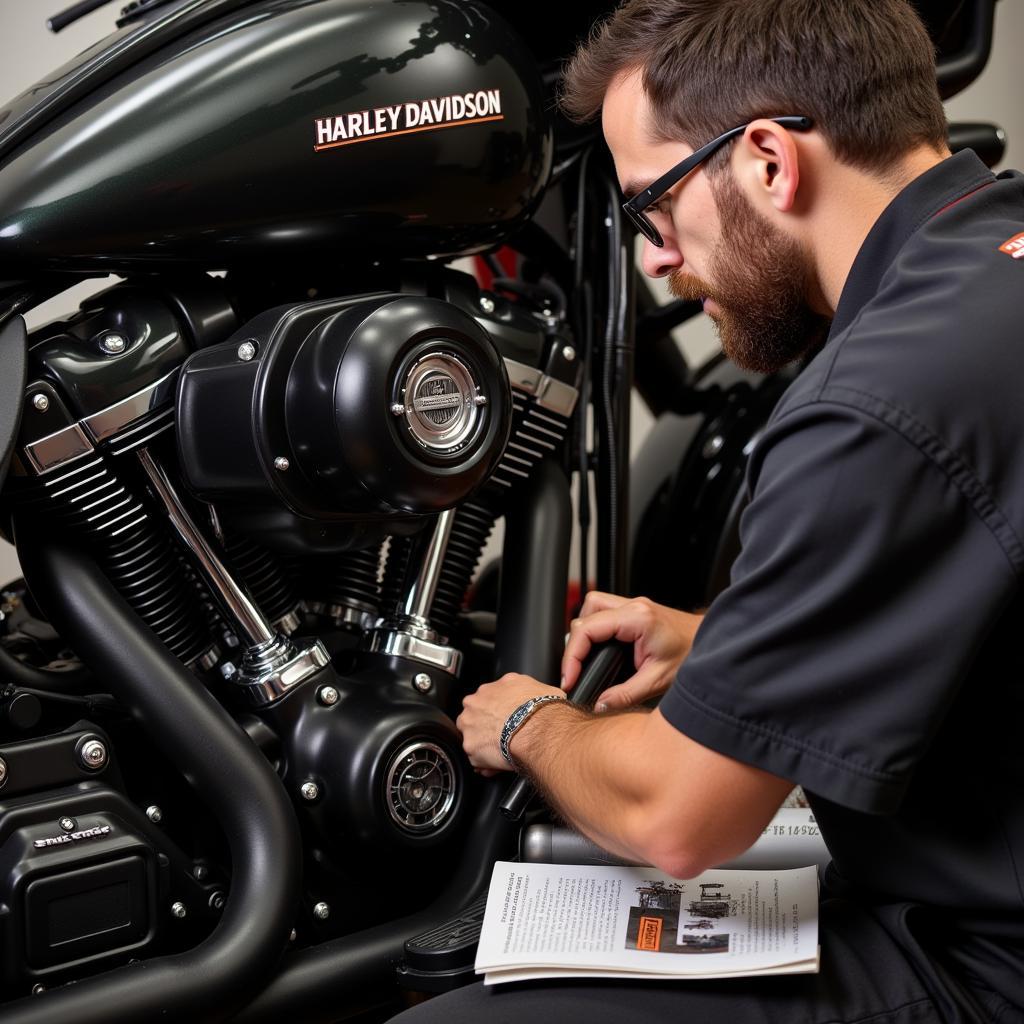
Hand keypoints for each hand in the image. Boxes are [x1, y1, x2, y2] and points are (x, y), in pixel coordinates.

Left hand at [457, 673, 564, 774]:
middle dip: (485, 726)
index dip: (496, 711)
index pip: (487, 699)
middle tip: (502, 736)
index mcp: (491, 688)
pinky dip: (486, 764)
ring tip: (502, 754)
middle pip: (474, 716)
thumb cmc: (542, 710)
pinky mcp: (470, 747)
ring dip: (483, 744)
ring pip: (473, 737)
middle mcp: (475, 703)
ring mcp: (469, 724)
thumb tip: (537, 697)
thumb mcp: (540, 689)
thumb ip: (529, 691)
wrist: (538, 730)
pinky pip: (476, 758)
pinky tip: (500, 766)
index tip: (504, 720)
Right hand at [562, 592, 702, 710]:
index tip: (569, 677)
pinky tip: (599, 649)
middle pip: (585, 613)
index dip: (572, 656)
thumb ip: (625, 695)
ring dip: (584, 632)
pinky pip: (605, 612)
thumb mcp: (658, 681)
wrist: (718, 644)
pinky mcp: (637, 610)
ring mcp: (635, 605)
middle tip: (575, 671)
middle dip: (575, 644)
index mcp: (637, 619)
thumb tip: (599, 705)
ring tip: (584, 659)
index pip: (587, 629)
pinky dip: (596, 628)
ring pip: (592, 608)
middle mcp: (634, 606)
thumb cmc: (695, 655)